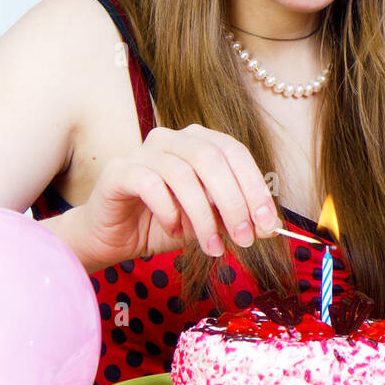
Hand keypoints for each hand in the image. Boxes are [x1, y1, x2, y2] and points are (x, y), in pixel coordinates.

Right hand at [79, 124, 281, 270]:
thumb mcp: (208, 222)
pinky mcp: (119, 170)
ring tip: (211, 246)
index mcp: (197, 141)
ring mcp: (143, 151)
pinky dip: (169, 211)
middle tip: (244, 238)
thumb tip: (269, 225)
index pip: (234, 152)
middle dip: (234, 202)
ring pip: (183, 174)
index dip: (254, 187)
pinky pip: (151, 184)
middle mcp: (171, 138)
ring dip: (203, 215)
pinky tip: (174, 231)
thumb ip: (234, 217)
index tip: (267, 223)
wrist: (114, 238)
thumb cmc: (164, 224)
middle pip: (211, 159)